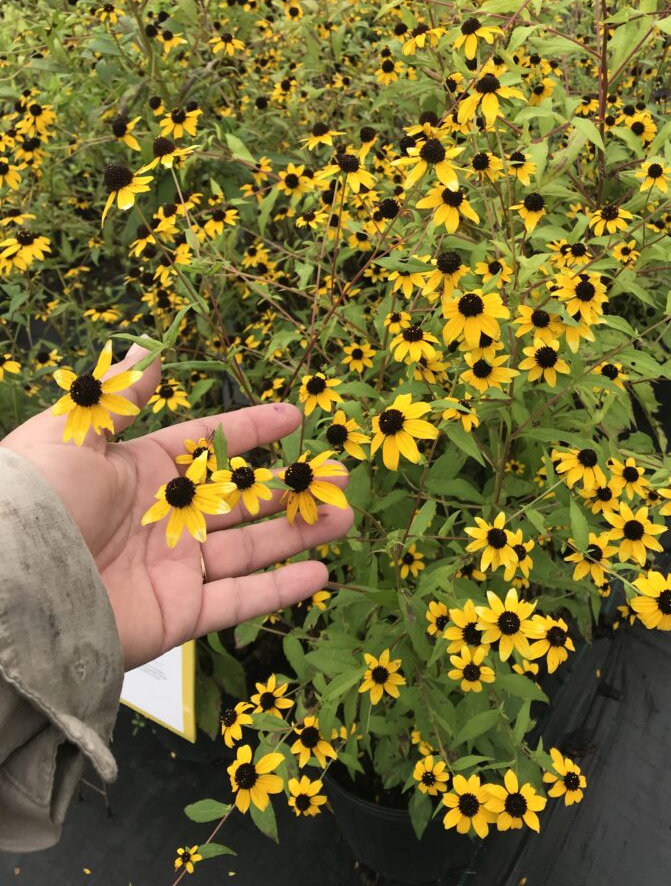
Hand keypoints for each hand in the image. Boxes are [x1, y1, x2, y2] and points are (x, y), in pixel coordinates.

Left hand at [1, 344, 351, 669]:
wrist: (13, 584)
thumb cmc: (40, 498)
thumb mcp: (78, 432)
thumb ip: (122, 395)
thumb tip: (145, 348)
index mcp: (142, 472)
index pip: (210, 445)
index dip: (252, 429)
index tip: (294, 417)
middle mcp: (164, 519)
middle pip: (241, 500)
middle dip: (289, 488)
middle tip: (337, 476)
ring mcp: (174, 567)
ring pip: (250, 549)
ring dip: (298, 534)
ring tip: (345, 516)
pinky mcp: (179, 614)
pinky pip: (239, 601)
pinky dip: (280, 590)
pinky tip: (320, 572)